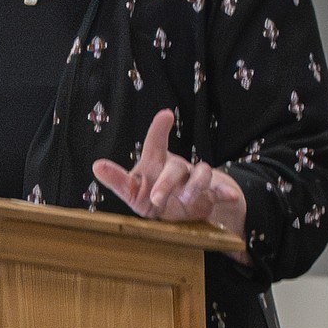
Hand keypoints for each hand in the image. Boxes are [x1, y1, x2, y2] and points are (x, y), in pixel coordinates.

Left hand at [93, 109, 246, 240]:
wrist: (179, 213)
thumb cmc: (150, 197)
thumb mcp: (132, 192)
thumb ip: (117, 180)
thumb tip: (96, 166)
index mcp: (155, 164)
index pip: (156, 144)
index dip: (159, 129)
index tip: (166, 114)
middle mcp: (176, 167)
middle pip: (175, 167)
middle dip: (166, 183)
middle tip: (156, 198)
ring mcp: (194, 179)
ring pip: (201, 173)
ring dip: (195, 186)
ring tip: (186, 200)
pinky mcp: (209, 193)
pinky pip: (220, 190)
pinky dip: (226, 192)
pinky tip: (230, 196)